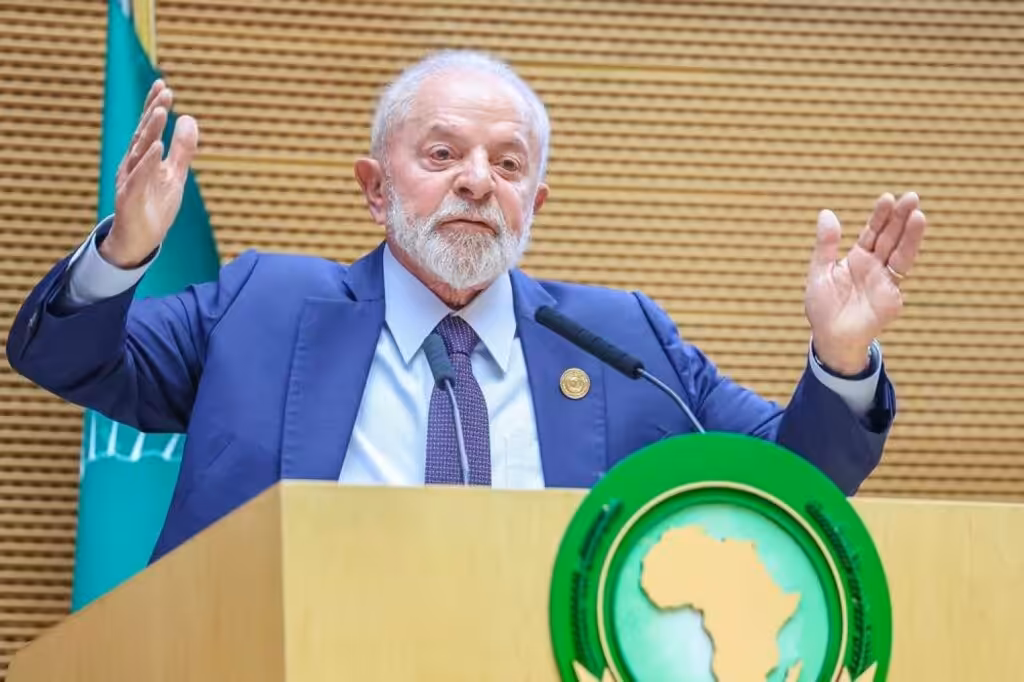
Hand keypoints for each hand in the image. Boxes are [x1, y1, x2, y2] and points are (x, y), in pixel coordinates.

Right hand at [100, 79, 198, 267]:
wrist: (141, 240)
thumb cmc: (155, 205)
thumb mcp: (175, 174)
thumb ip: (183, 149)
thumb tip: (189, 118)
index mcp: (143, 157)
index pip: (148, 128)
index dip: (153, 106)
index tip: (163, 85)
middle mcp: (133, 164)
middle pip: (143, 134)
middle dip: (152, 112)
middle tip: (165, 91)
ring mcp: (130, 180)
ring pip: (139, 151)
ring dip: (149, 130)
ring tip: (160, 110)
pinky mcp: (130, 198)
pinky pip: (139, 177)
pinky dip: (147, 162)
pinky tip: (157, 147)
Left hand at [805, 192, 927, 374]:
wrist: (830, 337)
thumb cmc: (822, 307)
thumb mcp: (819, 272)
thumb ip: (826, 244)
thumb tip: (826, 213)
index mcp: (857, 258)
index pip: (872, 232)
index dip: (880, 216)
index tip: (887, 198)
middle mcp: (874, 266)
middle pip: (890, 237)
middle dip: (901, 217)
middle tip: (912, 196)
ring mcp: (885, 279)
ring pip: (900, 251)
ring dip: (910, 233)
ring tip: (918, 213)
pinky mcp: (892, 294)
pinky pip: (900, 271)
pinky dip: (907, 254)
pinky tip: (913, 238)